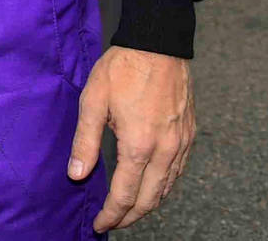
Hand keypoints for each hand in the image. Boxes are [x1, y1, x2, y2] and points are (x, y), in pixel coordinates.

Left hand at [69, 46, 195, 231]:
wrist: (158, 44)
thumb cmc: (122, 69)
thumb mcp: (93, 101)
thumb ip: (85, 141)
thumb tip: (77, 174)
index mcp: (139, 145)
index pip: (125, 195)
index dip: (111, 215)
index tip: (99, 224)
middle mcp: (166, 151)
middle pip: (149, 200)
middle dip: (130, 217)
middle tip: (112, 222)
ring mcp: (182, 144)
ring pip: (167, 189)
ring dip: (147, 205)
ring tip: (128, 210)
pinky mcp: (190, 135)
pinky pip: (178, 172)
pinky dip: (163, 187)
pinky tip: (150, 186)